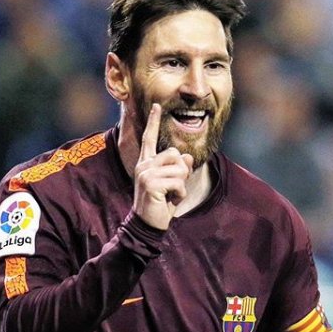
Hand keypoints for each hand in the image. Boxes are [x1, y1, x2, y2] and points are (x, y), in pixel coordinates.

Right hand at [133, 104, 192, 229]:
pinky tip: (170, 201)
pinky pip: (178, 182)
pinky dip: (180, 194)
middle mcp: (144, 165)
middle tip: (173, 188)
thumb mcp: (173, 185)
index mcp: (146, 163)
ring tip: (170, 195)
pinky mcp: (151, 184)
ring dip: (181, 185)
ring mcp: (146, 173)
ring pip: (179, 168)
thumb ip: (179, 170)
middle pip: (175, 154)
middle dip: (182, 172)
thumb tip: (188, 157)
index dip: (153, 122)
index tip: (156, 106)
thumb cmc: (159, 205)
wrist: (147, 225)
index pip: (149, 138)